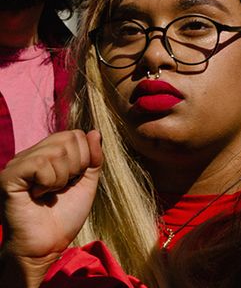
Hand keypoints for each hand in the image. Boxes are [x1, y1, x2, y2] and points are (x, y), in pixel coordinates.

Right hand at [0, 130, 102, 283]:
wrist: (47, 245)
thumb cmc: (64, 217)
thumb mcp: (86, 183)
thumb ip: (93, 158)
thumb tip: (94, 132)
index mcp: (46, 154)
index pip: (75, 135)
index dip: (84, 158)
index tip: (72, 181)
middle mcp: (30, 155)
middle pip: (69, 139)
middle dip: (75, 167)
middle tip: (60, 188)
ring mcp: (17, 164)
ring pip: (57, 151)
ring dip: (61, 178)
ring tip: (49, 193)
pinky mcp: (8, 177)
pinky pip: (40, 164)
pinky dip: (49, 182)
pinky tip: (38, 195)